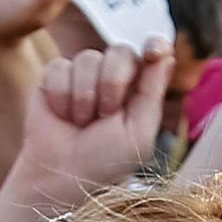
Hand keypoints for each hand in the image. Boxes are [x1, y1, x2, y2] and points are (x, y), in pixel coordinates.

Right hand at [9, 42, 173, 206]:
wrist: (59, 175)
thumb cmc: (103, 161)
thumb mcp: (138, 133)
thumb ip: (152, 92)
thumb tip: (167, 55)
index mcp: (139, 89)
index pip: (152, 55)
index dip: (154, 46)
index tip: (153, 51)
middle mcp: (113, 77)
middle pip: (120, 51)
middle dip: (112, 83)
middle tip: (105, 115)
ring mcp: (82, 75)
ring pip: (88, 58)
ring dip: (85, 96)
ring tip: (81, 123)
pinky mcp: (54, 77)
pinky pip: (60, 67)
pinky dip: (61, 95)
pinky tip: (62, 115)